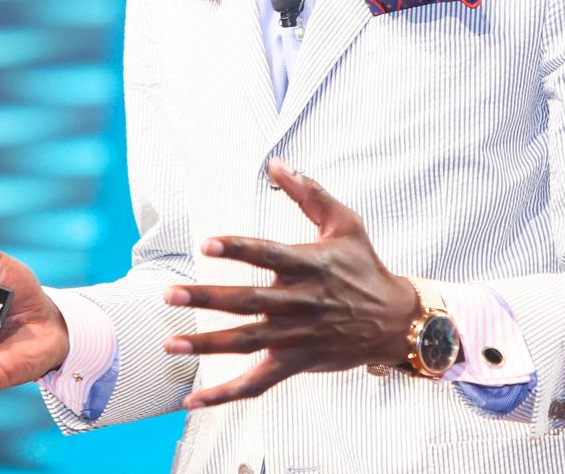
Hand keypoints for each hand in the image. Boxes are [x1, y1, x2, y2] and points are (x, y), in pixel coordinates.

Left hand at [162, 157, 418, 408]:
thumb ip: (309, 192)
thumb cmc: (364, 266)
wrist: (395, 321)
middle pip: (248, 302)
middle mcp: (300, 302)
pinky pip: (257, 384)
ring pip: (246, 343)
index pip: (268, 254)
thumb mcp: (345, 223)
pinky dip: (225, 394)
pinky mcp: (296, 363)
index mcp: (309, 265)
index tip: (206, 243)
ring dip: (206, 344)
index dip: (238, 248)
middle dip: (207, 299)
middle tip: (169, 294)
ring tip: (169, 342)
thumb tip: (276, 162)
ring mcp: (297, 337)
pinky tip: (193, 400)